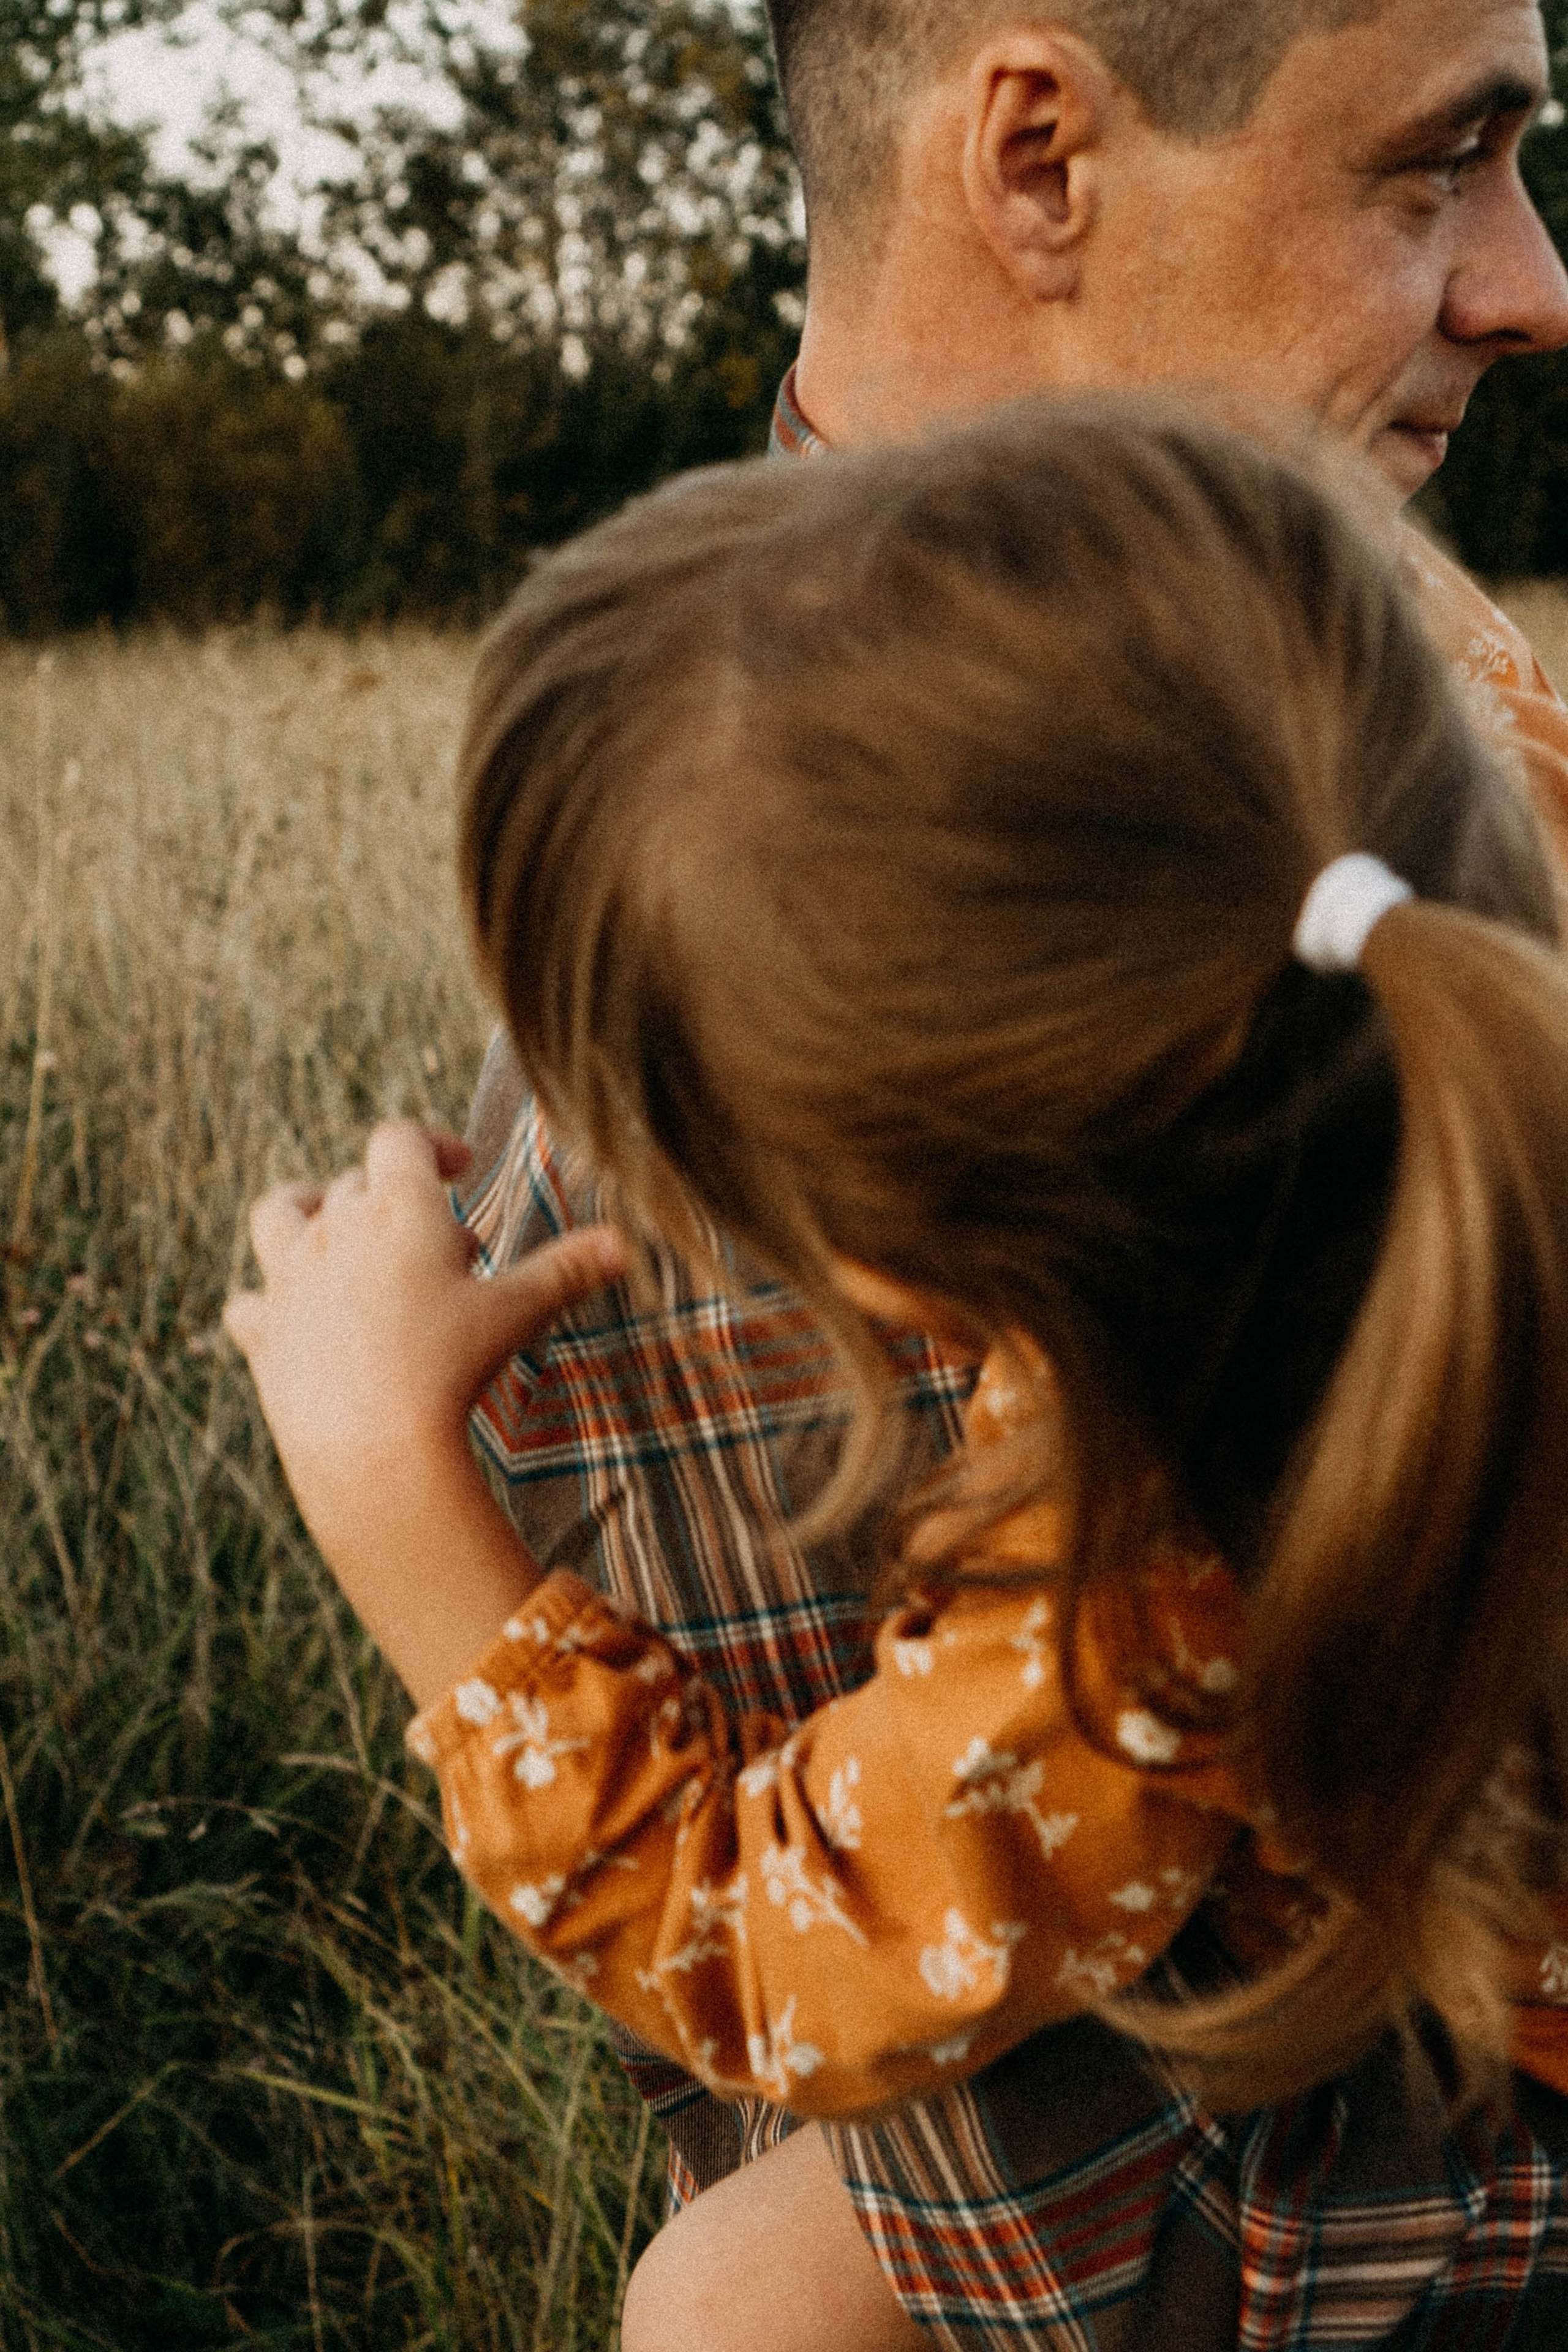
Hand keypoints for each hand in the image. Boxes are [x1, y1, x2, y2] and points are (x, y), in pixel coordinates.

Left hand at [224, 1120, 623, 1700]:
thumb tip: (627, 1243)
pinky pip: (247, 1302)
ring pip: (280, 1214)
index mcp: (399, 1207)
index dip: (433, 1143)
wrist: (372, 1445)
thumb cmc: (454, 1368)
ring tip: (336, 1240)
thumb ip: (567, 1271)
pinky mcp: (261, 1333)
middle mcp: (334, 1228)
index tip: (461, 1167)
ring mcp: (289, 1278)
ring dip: (306, 1215)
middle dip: (398, 1203)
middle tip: (445, 1251)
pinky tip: (291, 1321)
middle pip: (355, 1182)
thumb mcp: (518, 1314)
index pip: (401, 1138)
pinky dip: (267, 1304)